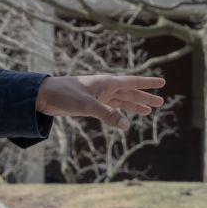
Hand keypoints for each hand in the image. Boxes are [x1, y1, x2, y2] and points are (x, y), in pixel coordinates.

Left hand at [35, 74, 165, 129]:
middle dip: (145, 98)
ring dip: (134, 106)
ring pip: (122, 101)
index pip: (132, 82)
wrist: (44, 96)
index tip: (162, 82)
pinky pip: (111, 108)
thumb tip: (126, 125)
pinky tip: (125, 117)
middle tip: (161, 102)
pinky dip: (120, 112)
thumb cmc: (65, 94)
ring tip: (148, 111)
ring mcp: (98, 96)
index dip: (147, 84)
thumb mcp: (87, 105)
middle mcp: (105, 88)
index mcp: (107, 82)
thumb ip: (107, 114)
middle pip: (130, 93)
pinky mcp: (90, 105)